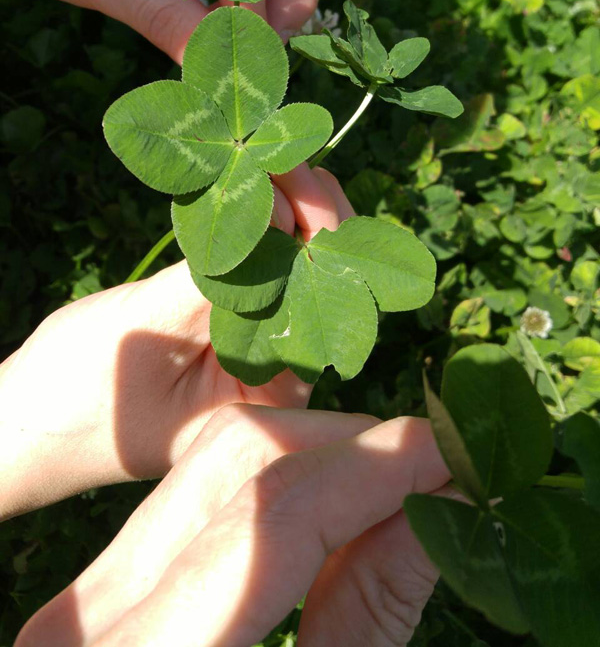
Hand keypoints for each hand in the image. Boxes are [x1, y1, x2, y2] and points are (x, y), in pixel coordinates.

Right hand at [0, 166, 351, 519]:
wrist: (25, 420)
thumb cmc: (77, 391)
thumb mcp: (149, 326)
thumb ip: (217, 273)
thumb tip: (279, 212)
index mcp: (275, 386)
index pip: (324, 293)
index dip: (319, 225)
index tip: (290, 169)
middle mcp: (278, 362)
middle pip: (321, 269)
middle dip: (306, 203)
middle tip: (275, 145)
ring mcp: (253, 336)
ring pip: (292, 256)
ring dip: (281, 200)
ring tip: (260, 148)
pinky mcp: (223, 312)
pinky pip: (254, 257)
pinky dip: (250, 213)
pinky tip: (242, 175)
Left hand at [15, 405, 450, 646]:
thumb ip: (371, 610)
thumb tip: (440, 507)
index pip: (271, 515)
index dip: (373, 468)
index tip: (448, 451)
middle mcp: (91, 618)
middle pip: (233, 461)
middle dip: (346, 445)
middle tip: (430, 464)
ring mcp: (85, 597)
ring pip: (211, 463)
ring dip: (313, 457)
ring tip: (392, 483)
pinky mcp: (100, 590)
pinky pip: (194, 499)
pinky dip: (273, 488)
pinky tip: (332, 509)